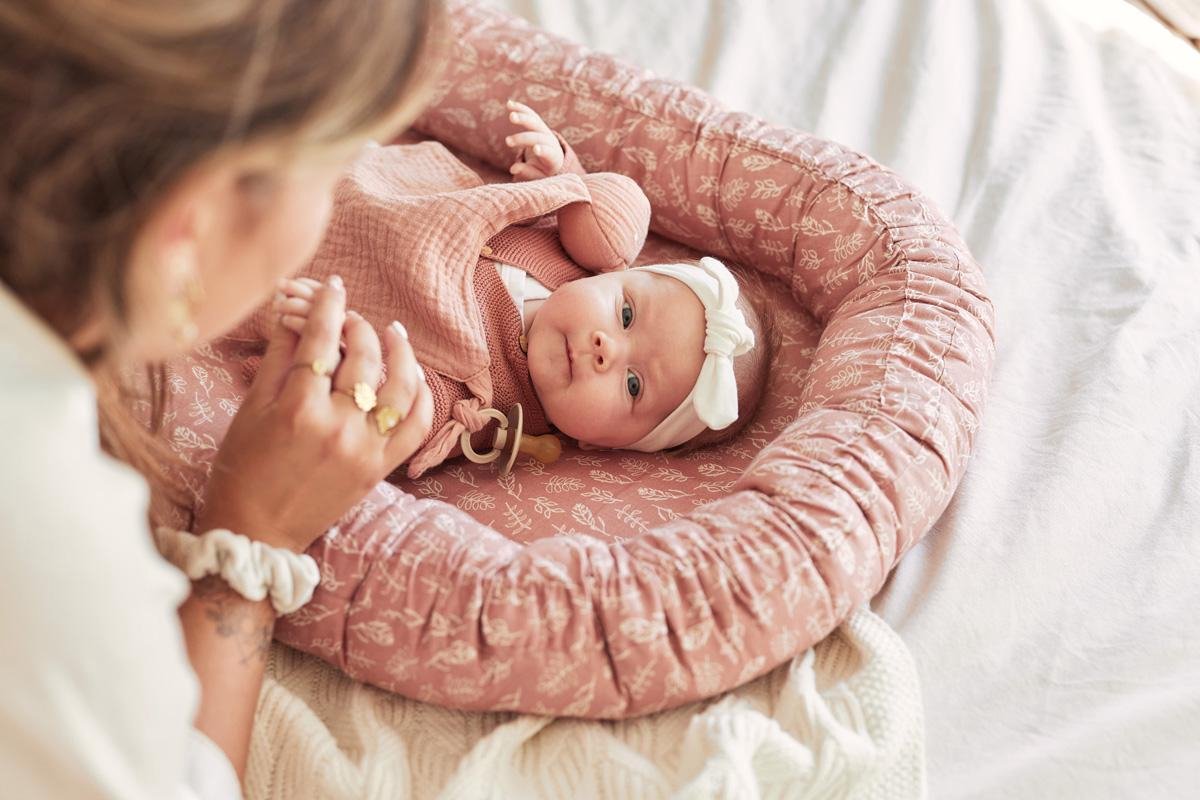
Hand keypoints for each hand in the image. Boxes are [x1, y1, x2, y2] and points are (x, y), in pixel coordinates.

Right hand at [196, 276, 432, 551]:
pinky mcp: (380, 468)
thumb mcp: (250, 409)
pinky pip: (415, 425)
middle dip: (358, 326)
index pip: (322, 340)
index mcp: (296, 408)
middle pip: (362, 358)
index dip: (329, 306)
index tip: (334, 285)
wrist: (257, 531)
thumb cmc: (242, 469)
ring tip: (394, 332)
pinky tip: (412, 374)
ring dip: (400, 353)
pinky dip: (419, 396)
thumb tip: (293, 311)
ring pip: (398, 387)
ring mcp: (364, 449)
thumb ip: (277, 358)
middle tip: (351, 315)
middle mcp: (336, 426)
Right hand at [505, 99, 564, 179]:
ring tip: (511, 116)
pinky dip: (520, 108)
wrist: (554, 158)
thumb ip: (528, 172)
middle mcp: (551, 141)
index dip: (543, 150)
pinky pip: (530, 114)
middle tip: (508, 142)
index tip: (536, 149)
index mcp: (553, 156)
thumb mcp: (539, 175)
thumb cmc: (545, 170)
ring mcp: (544, 130)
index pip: (549, 152)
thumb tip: (513, 169)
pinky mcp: (538, 123)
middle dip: (524, 138)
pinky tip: (509, 104)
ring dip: (523, 118)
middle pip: (538, 137)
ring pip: (535, 122)